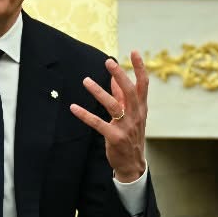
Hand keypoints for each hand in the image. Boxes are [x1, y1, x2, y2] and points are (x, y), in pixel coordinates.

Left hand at [70, 50, 148, 182]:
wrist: (133, 164)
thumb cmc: (131, 136)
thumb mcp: (131, 115)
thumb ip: (122, 97)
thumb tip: (114, 79)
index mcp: (141, 108)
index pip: (143, 85)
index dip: (140, 68)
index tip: (133, 52)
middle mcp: (135, 115)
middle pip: (130, 92)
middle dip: (120, 76)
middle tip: (110, 62)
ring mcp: (126, 127)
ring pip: (113, 105)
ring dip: (99, 92)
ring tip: (86, 81)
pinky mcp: (114, 137)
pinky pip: (98, 123)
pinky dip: (85, 115)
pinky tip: (74, 107)